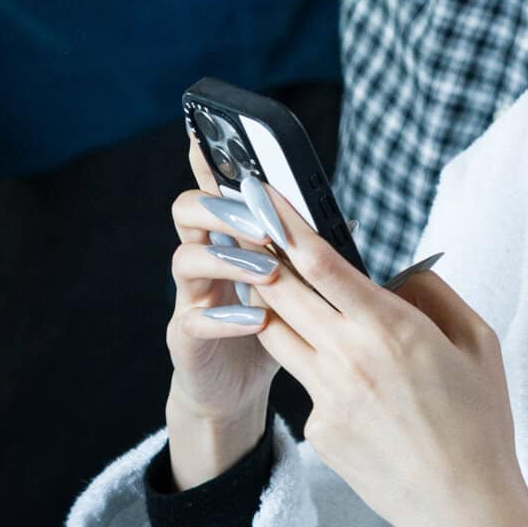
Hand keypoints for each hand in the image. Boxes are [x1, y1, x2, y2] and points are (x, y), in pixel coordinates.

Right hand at [163, 135, 281, 486]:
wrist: (234, 392)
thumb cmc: (268, 329)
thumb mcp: (288, 285)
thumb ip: (301, 252)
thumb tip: (342, 217)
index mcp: (225, 238)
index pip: (213, 188)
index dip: (208, 161)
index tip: (209, 134)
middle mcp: (200, 260)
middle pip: (187, 212)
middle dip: (218, 207)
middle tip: (255, 216)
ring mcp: (188, 298)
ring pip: (184, 260)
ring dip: (227, 260)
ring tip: (266, 271)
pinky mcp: (185, 339)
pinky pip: (193, 320)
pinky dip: (224, 318)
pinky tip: (253, 321)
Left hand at [246, 196, 527, 526]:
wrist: (463, 508)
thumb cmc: (480, 421)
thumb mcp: (479, 341)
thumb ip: (433, 294)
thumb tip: (395, 273)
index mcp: (391, 329)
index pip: (321, 264)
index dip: (285, 224)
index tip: (261, 193)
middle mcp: (349, 359)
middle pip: (281, 292)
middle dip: (259, 252)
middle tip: (244, 222)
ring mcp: (327, 398)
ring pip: (277, 334)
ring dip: (268, 302)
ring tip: (269, 279)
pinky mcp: (319, 430)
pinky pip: (307, 380)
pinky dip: (316, 362)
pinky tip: (348, 378)